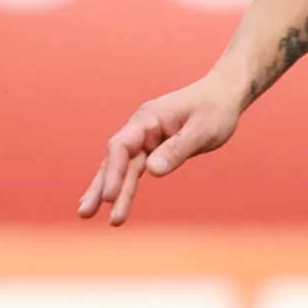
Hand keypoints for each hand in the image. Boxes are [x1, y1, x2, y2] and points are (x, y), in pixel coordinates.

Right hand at [76, 76, 246, 226]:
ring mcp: (143, 137)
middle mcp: (140, 127)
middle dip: (101, 186)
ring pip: (120, 166)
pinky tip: (106, 199)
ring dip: (105, 189)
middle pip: (115, 159)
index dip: (114, 173)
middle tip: (85, 213)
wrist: (223, 94)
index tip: (109, 197)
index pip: (122, 146)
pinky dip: (119, 184)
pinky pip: (130, 167)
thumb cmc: (215, 110)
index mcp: (149, 119)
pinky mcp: (151, 147)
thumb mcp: (203, 130)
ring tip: (85, 213)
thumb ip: (177, 150)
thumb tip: (152, 171)